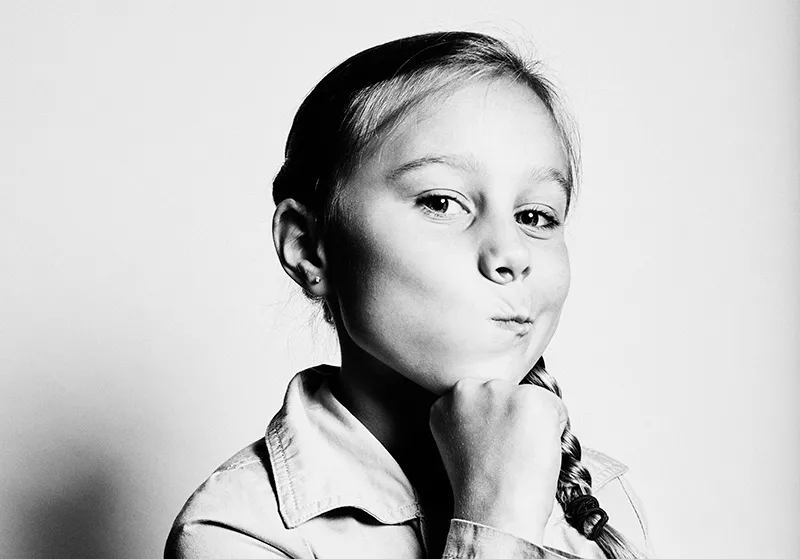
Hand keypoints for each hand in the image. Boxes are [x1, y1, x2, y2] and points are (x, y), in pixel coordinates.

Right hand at [429, 377, 567, 545]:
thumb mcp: (458, 444)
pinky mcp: (531, 398)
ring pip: (530, 398)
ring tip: (518, 454)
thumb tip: (498, 410)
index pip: (482, 398)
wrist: (495, 511)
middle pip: (505, 393)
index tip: (490, 447)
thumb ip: (470, 419)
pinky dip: (554, 431)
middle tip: (505, 452)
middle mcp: (469, 388)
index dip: (492, 425)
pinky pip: (556, 408)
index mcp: (446, 401)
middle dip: (510, 418)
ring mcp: (500, 391)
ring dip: (531, 423)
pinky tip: (535, 452)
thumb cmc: (480, 489)